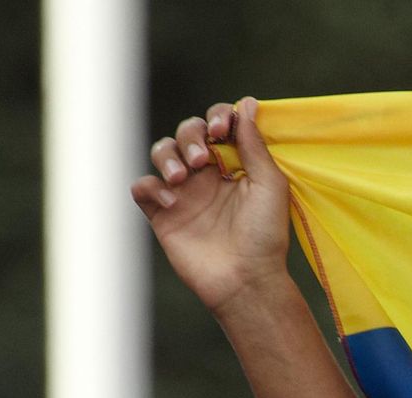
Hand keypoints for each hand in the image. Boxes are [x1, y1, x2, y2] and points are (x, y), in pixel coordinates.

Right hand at [130, 97, 292, 315]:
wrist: (244, 279)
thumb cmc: (265, 234)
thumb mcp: (269, 184)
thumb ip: (254, 145)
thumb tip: (248, 103)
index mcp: (236, 163)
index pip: (219, 124)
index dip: (217, 117)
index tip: (222, 127)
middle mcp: (208, 174)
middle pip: (187, 131)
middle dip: (191, 136)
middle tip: (203, 161)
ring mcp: (184, 192)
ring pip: (161, 152)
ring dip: (167, 156)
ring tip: (182, 178)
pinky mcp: (162, 213)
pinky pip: (142, 186)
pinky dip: (151, 187)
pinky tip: (170, 202)